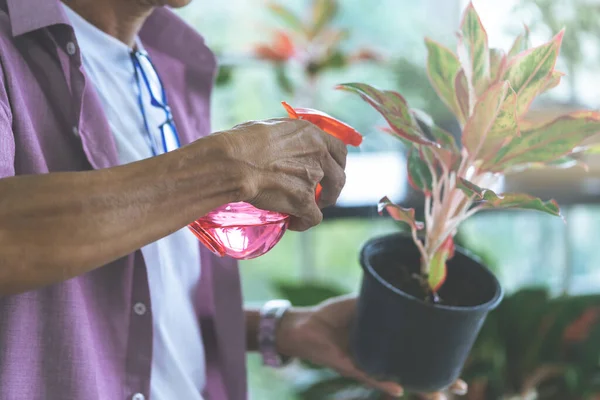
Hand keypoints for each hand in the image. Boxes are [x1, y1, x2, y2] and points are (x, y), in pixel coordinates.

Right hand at [221, 118, 346, 230]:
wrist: (235, 162)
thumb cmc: (242, 142)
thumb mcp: (269, 127)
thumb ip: (284, 138)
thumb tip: (277, 144)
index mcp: (312, 135)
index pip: (339, 150)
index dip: (337, 163)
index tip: (330, 170)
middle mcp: (319, 155)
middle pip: (339, 176)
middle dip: (332, 187)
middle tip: (320, 194)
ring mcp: (313, 178)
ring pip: (328, 198)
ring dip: (319, 205)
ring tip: (305, 209)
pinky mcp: (303, 200)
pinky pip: (313, 218)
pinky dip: (304, 223)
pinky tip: (293, 224)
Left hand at [275, 295, 467, 398]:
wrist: (304, 324)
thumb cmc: (332, 316)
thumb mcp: (360, 304)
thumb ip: (379, 301)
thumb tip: (404, 291)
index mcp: (384, 344)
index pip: (414, 353)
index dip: (436, 359)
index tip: (460, 361)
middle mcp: (379, 358)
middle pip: (413, 374)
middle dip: (438, 382)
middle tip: (461, 386)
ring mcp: (367, 365)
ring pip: (398, 380)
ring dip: (418, 388)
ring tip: (439, 395)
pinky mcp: (350, 366)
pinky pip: (370, 376)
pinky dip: (384, 382)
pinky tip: (399, 388)